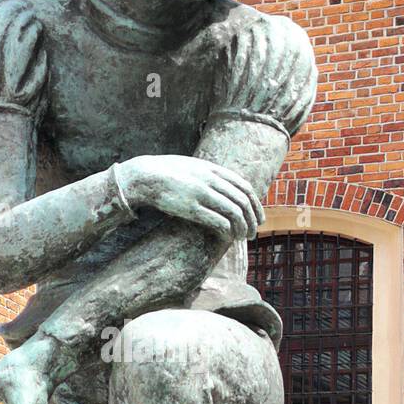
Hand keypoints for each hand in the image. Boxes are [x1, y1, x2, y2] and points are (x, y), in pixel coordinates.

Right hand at [117, 155, 263, 240]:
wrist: (145, 176)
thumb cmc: (167, 173)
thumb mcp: (193, 166)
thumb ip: (210, 174)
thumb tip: (225, 186)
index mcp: (213, 169)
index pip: (244, 187)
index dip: (255, 205)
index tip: (258, 218)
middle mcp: (210, 180)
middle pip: (242, 201)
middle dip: (251, 220)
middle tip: (252, 233)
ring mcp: (201, 193)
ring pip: (234, 212)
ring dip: (242, 228)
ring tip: (242, 238)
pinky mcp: (190, 208)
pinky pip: (218, 221)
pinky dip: (228, 231)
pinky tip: (227, 237)